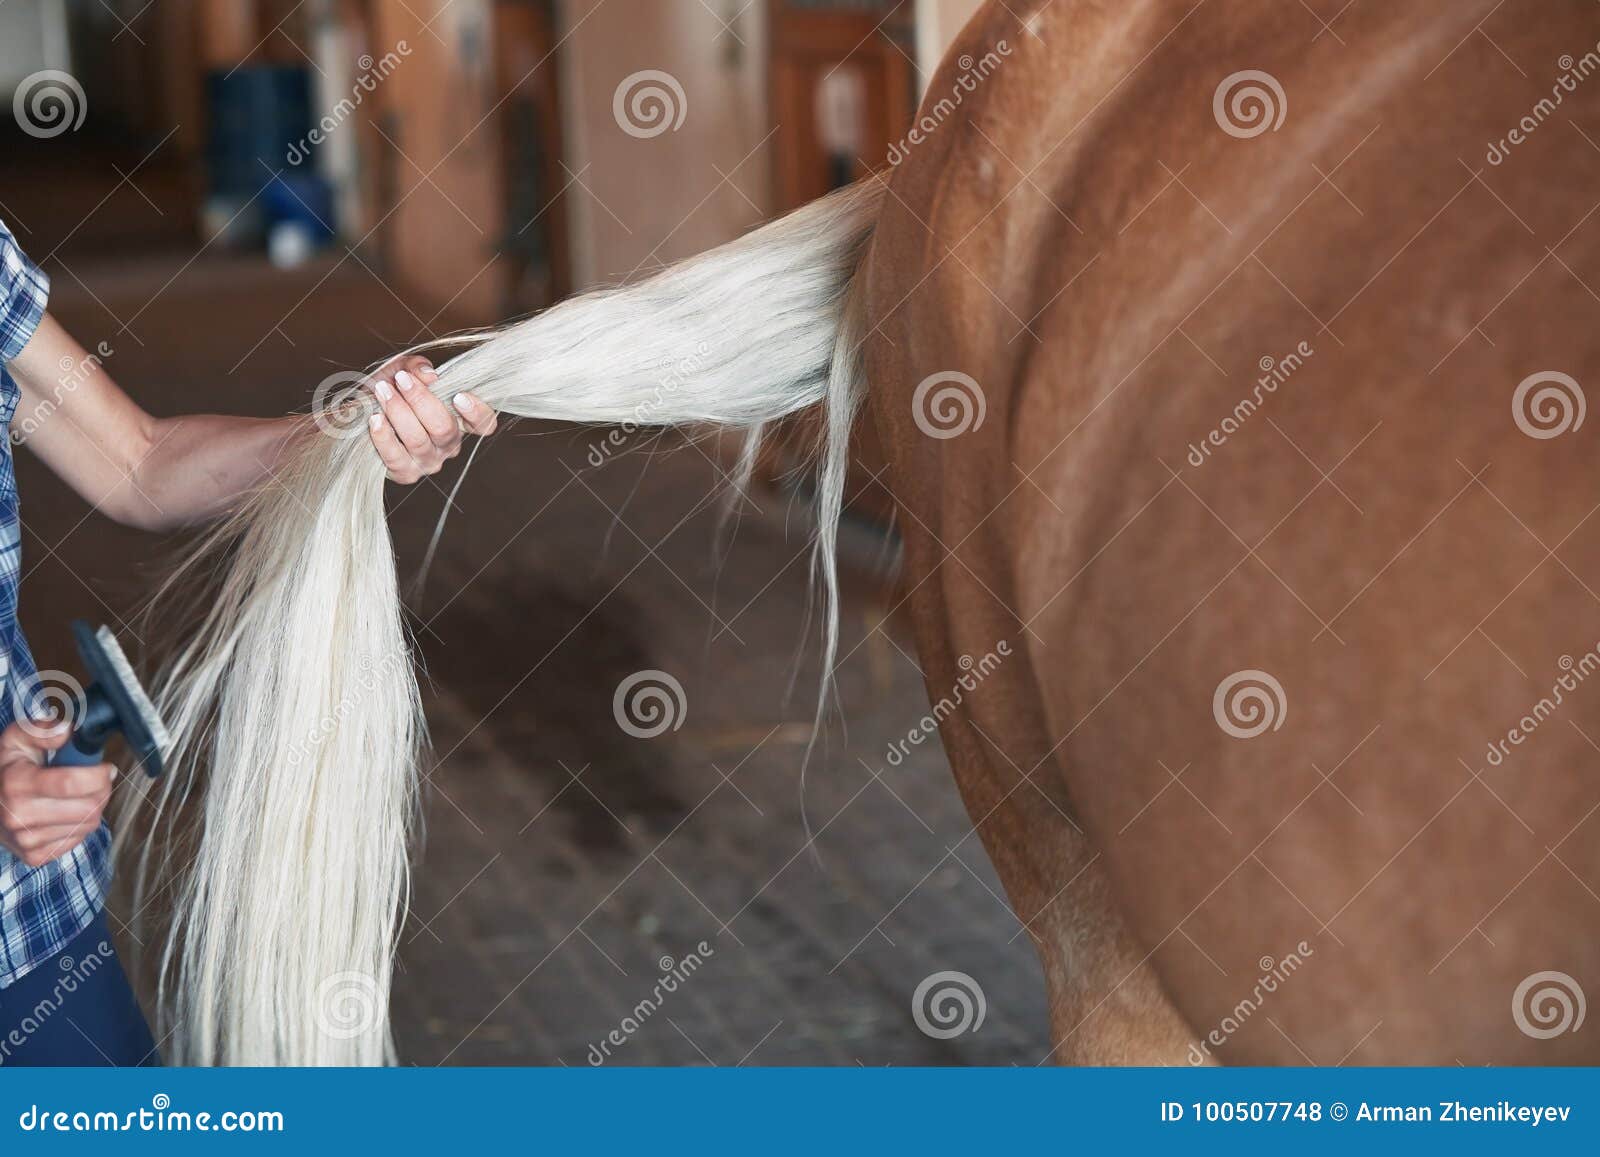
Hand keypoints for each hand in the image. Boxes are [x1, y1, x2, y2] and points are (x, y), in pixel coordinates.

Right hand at [0, 718, 114, 867]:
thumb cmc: (8, 769)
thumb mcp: (17, 740)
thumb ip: (41, 730)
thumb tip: (66, 730)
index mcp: (15, 785)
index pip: (71, 783)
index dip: (98, 774)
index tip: (106, 768)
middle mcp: (18, 817)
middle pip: (87, 806)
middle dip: (102, 789)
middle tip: (97, 780)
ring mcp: (26, 840)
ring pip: (88, 824)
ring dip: (94, 807)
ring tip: (80, 795)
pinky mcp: (35, 857)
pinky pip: (79, 840)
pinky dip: (81, 825)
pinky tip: (68, 812)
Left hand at [365, 355, 496, 483]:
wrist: (358, 413)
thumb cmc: (387, 391)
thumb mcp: (403, 370)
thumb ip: (418, 367)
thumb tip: (430, 375)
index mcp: (458, 421)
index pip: (483, 424)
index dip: (477, 412)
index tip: (459, 396)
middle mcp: (447, 445)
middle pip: (444, 428)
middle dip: (420, 400)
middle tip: (401, 379)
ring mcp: (428, 461)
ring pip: (418, 440)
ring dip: (398, 411)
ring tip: (382, 391)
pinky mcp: (405, 473)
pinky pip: (395, 456)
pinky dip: (384, 436)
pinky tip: (375, 419)